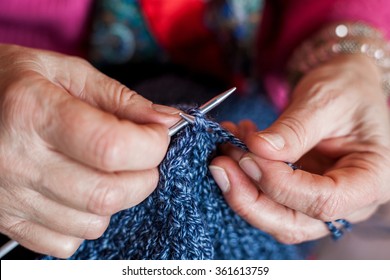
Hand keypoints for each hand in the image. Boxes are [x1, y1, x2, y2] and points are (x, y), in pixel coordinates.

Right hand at [0, 44, 179, 257]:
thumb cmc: (17, 83)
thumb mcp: (67, 72)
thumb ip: (120, 99)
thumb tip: (167, 121)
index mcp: (34, 113)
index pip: (111, 147)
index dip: (151, 145)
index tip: (157, 136)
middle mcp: (18, 161)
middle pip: (107, 193)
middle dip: (144, 177)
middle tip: (142, 156)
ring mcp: (10, 197)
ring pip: (92, 223)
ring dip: (117, 199)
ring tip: (105, 170)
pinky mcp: (8, 221)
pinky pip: (66, 242)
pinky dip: (86, 221)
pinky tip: (78, 192)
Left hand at [210, 54, 389, 242]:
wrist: (345, 87)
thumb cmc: (348, 89)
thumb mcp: (326, 100)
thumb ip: (294, 128)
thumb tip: (257, 149)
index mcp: (371, 179)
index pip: (323, 201)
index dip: (279, 184)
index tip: (247, 155)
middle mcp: (349, 201)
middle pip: (293, 223)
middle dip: (249, 198)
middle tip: (219, 164)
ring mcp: (319, 200)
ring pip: (274, 217)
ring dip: (241, 188)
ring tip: (224, 148)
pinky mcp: (298, 192)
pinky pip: (266, 198)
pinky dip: (243, 177)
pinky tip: (232, 146)